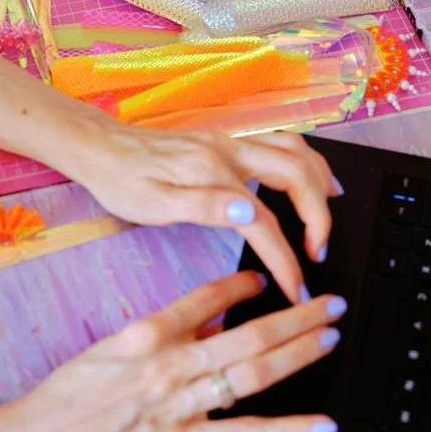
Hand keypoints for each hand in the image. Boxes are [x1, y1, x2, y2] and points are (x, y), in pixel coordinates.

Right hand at [0, 272, 345, 431]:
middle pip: (248, 334)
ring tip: (331, 336)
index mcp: (149, 333)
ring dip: (299, 354)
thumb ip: (163, 329)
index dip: (245, 284)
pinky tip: (321, 423)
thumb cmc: (69, 394)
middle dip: (297, 316)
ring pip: (253, 375)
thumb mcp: (112, 344)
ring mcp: (179, 405)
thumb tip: (211, 314)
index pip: (208, 297)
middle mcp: (170, 365)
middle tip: (331, 302)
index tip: (266, 277)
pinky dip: (289, 430)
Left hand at [66, 114, 340, 303]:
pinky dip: (306, 161)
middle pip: (297, 174)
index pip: (266, 220)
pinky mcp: (228, 143)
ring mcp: (232, 143)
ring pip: (296, 150)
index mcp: (213, 173)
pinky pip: (283, 143)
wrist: (101, 147)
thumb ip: (203, 208)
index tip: (295, 288)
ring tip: (329, 215)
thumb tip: (250, 213)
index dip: (286, 258)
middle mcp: (230, 152)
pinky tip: (309, 179)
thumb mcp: (152, 204)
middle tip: (318, 252)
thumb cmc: (122, 181)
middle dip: (318, 215)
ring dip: (320, 181)